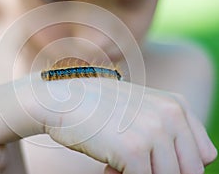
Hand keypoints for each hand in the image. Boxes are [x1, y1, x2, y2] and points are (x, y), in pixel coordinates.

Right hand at [41, 78, 216, 173]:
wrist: (62, 99)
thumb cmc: (99, 108)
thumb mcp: (141, 112)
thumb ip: (168, 133)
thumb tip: (190, 167)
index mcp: (177, 106)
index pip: (203, 155)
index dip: (178, 166)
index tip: (152, 162)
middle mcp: (171, 116)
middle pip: (189, 172)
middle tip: (132, 164)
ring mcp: (153, 132)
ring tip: (115, 162)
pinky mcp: (133, 149)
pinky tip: (106, 165)